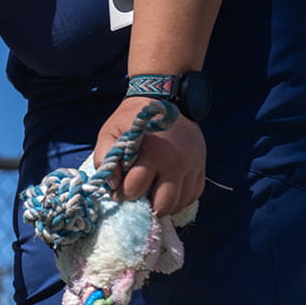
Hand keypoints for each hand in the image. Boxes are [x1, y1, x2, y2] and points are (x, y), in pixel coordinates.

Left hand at [92, 96, 205, 216]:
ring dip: (164, 206)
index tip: (119, 190)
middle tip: (138, 198)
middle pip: (163, 204)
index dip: (122, 194)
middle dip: (146, 207)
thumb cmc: (133, 120)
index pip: (135, 190)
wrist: (165, 97)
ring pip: (180, 203)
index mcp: (153, 152)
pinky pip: (194, 194)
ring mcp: (193, 163)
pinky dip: (181, 200)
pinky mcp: (201, 164)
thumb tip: (112, 185)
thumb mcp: (110, 133)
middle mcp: (177, 161)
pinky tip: (167, 194)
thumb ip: (104, 158)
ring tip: (151, 198)